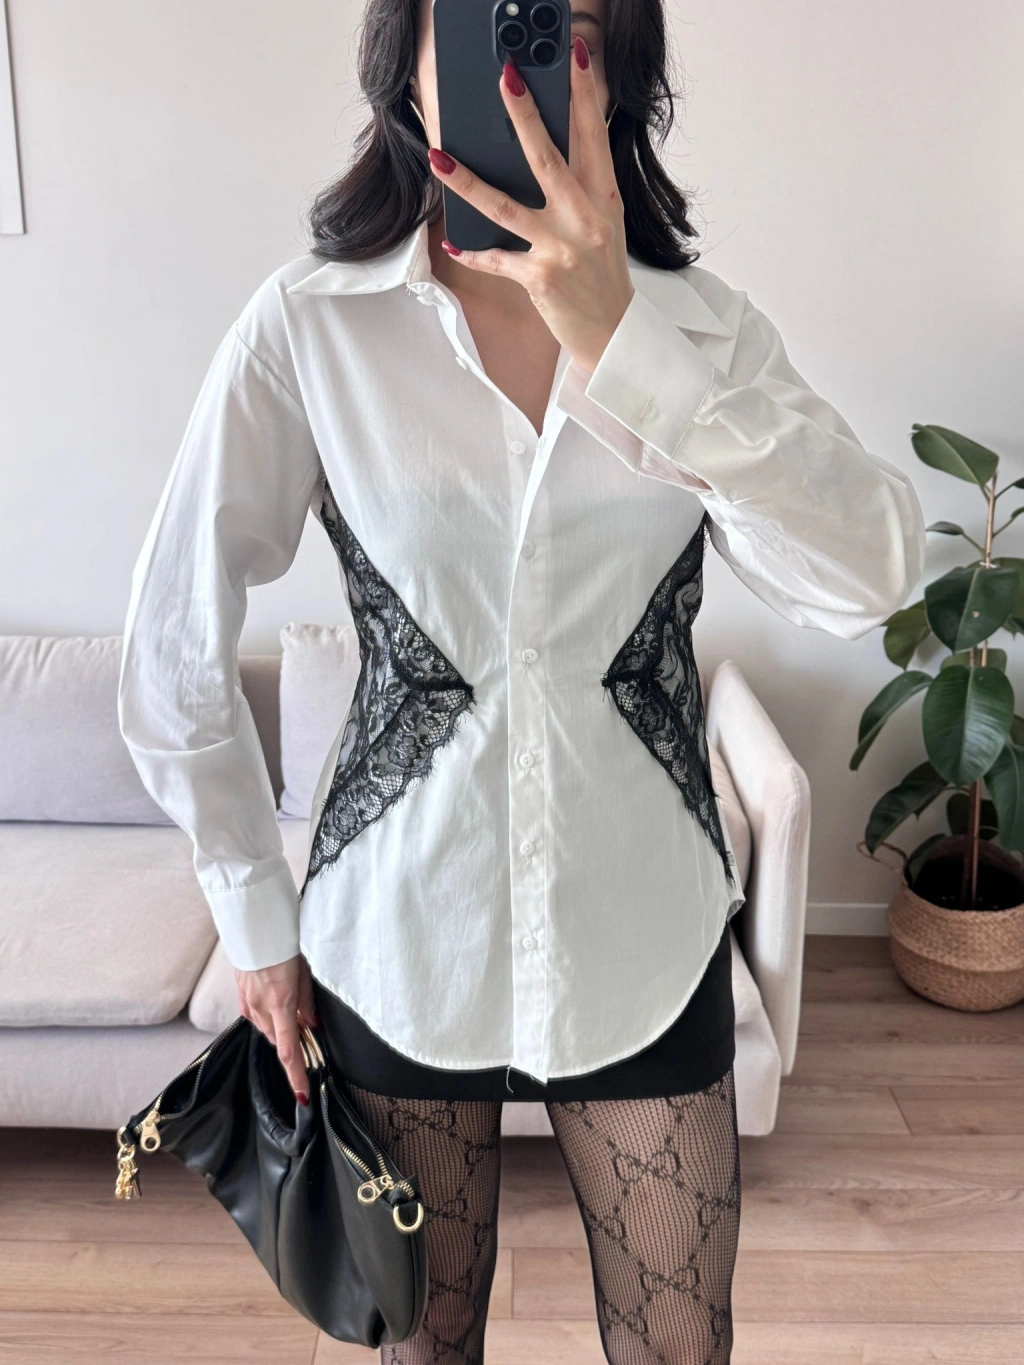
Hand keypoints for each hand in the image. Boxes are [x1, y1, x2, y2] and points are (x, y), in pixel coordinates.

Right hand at [235, 953, 317, 1104]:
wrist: (256, 931)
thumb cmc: (284, 949)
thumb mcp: (305, 975)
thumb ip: (307, 1004)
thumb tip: (311, 1025)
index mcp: (281, 1006)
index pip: (289, 1052)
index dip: (296, 1076)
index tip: (302, 1094)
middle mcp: (262, 1010)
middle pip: (279, 1041)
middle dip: (292, 1041)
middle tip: (305, 1029)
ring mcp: (248, 1004)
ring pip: (267, 1030)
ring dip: (280, 1027)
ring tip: (291, 1007)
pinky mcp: (241, 997)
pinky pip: (256, 1017)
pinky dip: (268, 1017)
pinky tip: (274, 1001)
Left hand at [427, 35, 634, 373]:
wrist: (613, 334)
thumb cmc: (603, 276)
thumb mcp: (604, 224)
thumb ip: (582, 188)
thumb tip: (541, 152)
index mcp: (604, 197)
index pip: (593, 135)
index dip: (585, 91)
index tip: (574, 54)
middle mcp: (584, 219)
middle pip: (547, 158)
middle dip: (524, 114)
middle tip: (505, 77)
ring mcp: (561, 249)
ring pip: (505, 206)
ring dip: (467, 181)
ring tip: (439, 157)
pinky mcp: (539, 278)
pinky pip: (495, 259)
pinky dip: (472, 251)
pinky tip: (452, 241)